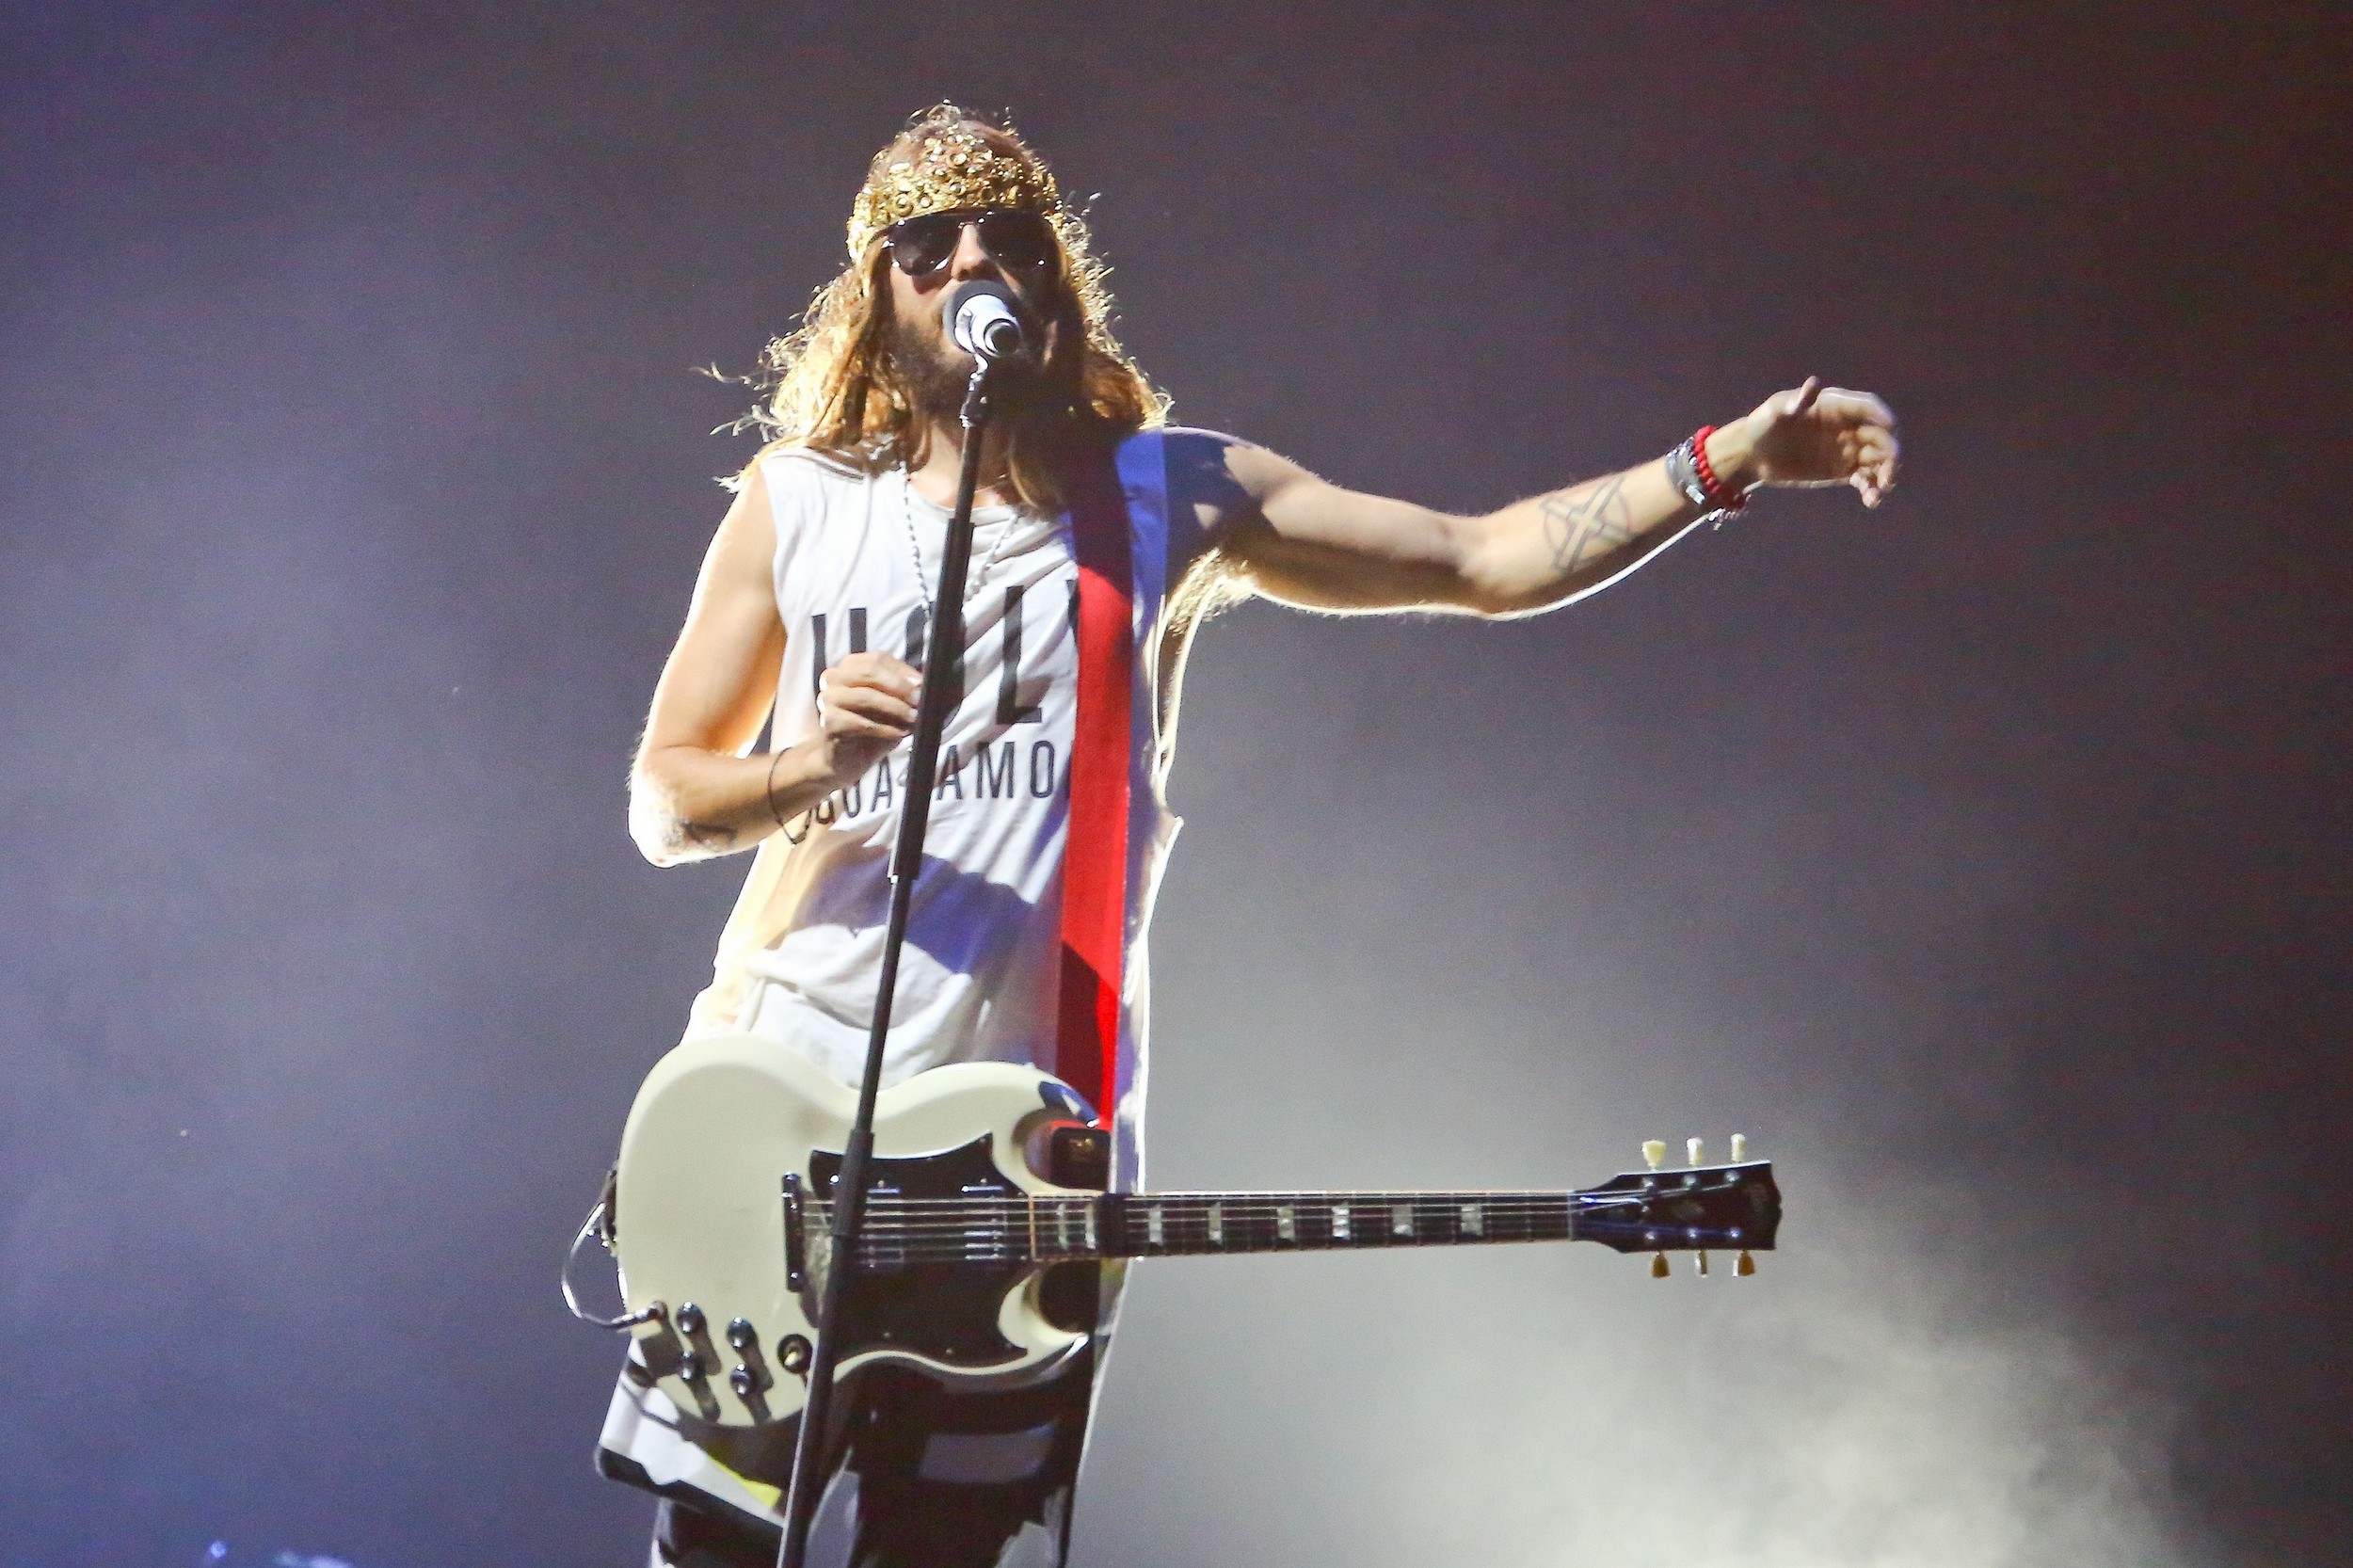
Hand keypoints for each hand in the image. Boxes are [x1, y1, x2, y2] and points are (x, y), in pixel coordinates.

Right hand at [812, 651, 920, 786]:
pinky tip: (900, 733)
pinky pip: (860, 722)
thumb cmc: (871, 729)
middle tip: (919, 699)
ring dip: (895, 707)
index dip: (902, 671)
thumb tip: (923, 685)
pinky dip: (884, 728)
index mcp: (850, 666)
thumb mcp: (893, 706)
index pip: (878, 659)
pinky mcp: (828, 722)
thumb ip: (905, 693)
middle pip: (869, 672)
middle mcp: (834, 678)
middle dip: (899, 687)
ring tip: (913, 718)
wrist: (846, 760)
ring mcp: (827, 699)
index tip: (922, 684)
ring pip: (865, 696)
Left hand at [1713, 378, 1899, 507]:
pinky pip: (1865, 478)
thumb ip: (1796, 401)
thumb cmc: (1763, 425)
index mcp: (1835, 405)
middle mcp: (1847, 426)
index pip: (1866, 407)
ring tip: (1880, 491)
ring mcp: (1847, 448)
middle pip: (1879, 435)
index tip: (1890, 426)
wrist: (1753, 454)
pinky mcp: (1843, 470)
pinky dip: (1872, 488)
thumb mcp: (1775, 411)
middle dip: (1889, 452)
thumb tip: (1813, 385)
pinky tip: (1871, 500)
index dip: (1880, 414)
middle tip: (1888, 473)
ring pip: (1877, 459)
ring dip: (1885, 473)